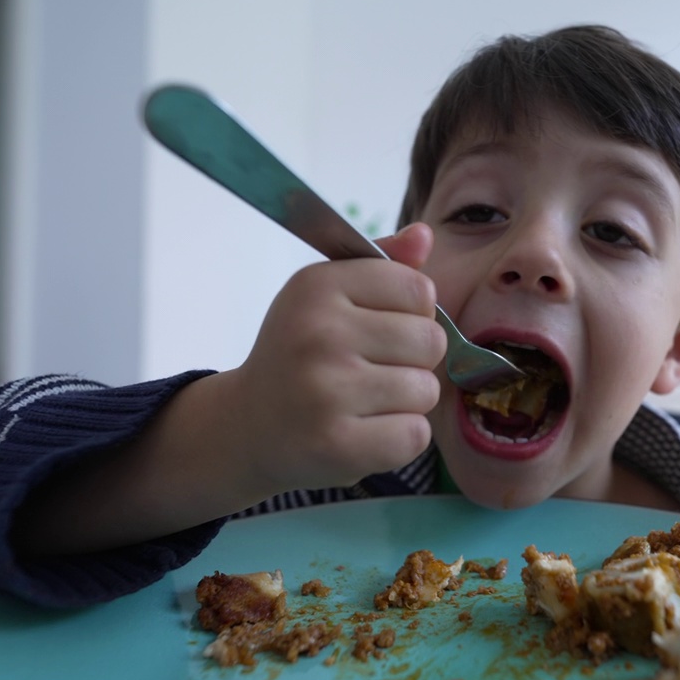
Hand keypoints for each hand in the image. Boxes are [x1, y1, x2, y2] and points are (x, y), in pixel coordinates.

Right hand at [227, 222, 446, 492]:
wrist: (248, 426)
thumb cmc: (299, 354)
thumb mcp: (327, 297)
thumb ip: (382, 266)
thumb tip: (425, 235)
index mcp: (318, 287)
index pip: (419, 290)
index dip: (413, 313)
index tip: (379, 327)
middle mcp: (319, 334)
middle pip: (430, 340)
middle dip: (414, 360)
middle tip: (374, 369)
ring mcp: (326, 392)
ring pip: (426, 390)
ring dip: (408, 401)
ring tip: (366, 401)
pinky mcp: (337, 445)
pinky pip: (415, 435)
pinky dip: (401, 438)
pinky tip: (367, 431)